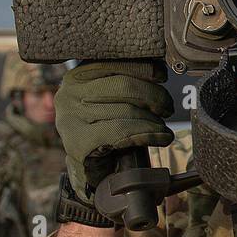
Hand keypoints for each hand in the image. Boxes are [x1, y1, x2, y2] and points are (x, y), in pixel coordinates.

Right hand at [56, 60, 174, 200]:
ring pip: (126, 110)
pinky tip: (162, 138)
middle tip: (168, 107)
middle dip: (154, 95)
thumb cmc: (103, 133)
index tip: (162, 76)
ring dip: (154, 120)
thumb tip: (159, 70)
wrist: (86, 172)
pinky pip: (123, 131)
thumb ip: (122, 83)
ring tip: (164, 127)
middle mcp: (69, 94)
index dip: (143, 68)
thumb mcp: (108, 101)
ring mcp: (71, 119)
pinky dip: (149, 134)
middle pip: (124, 85)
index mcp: (77, 78)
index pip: (114, 63)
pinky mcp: (79, 142)